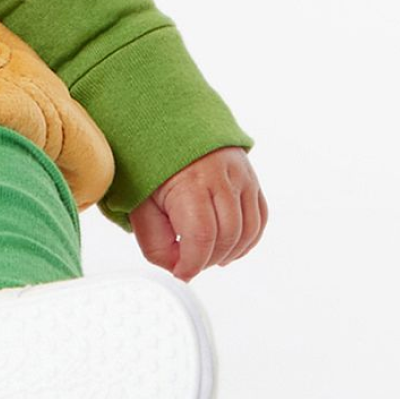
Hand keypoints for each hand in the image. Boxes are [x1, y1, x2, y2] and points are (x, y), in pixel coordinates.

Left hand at [129, 148, 266, 280]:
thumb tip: (180, 270)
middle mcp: (220, 176)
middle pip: (227, 235)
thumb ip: (155, 243)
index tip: (181, 272)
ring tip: (208, 256)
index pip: (202, 236)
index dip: (192, 263)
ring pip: (247, 230)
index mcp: (189, 181)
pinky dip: (248, 240)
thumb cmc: (151, 167)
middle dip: (208, 259)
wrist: (168, 125)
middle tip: (190, 262)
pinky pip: (259, 218)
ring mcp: (240, 175)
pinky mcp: (250, 177)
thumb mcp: (140, 204)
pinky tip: (229, 248)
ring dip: (229, 253)